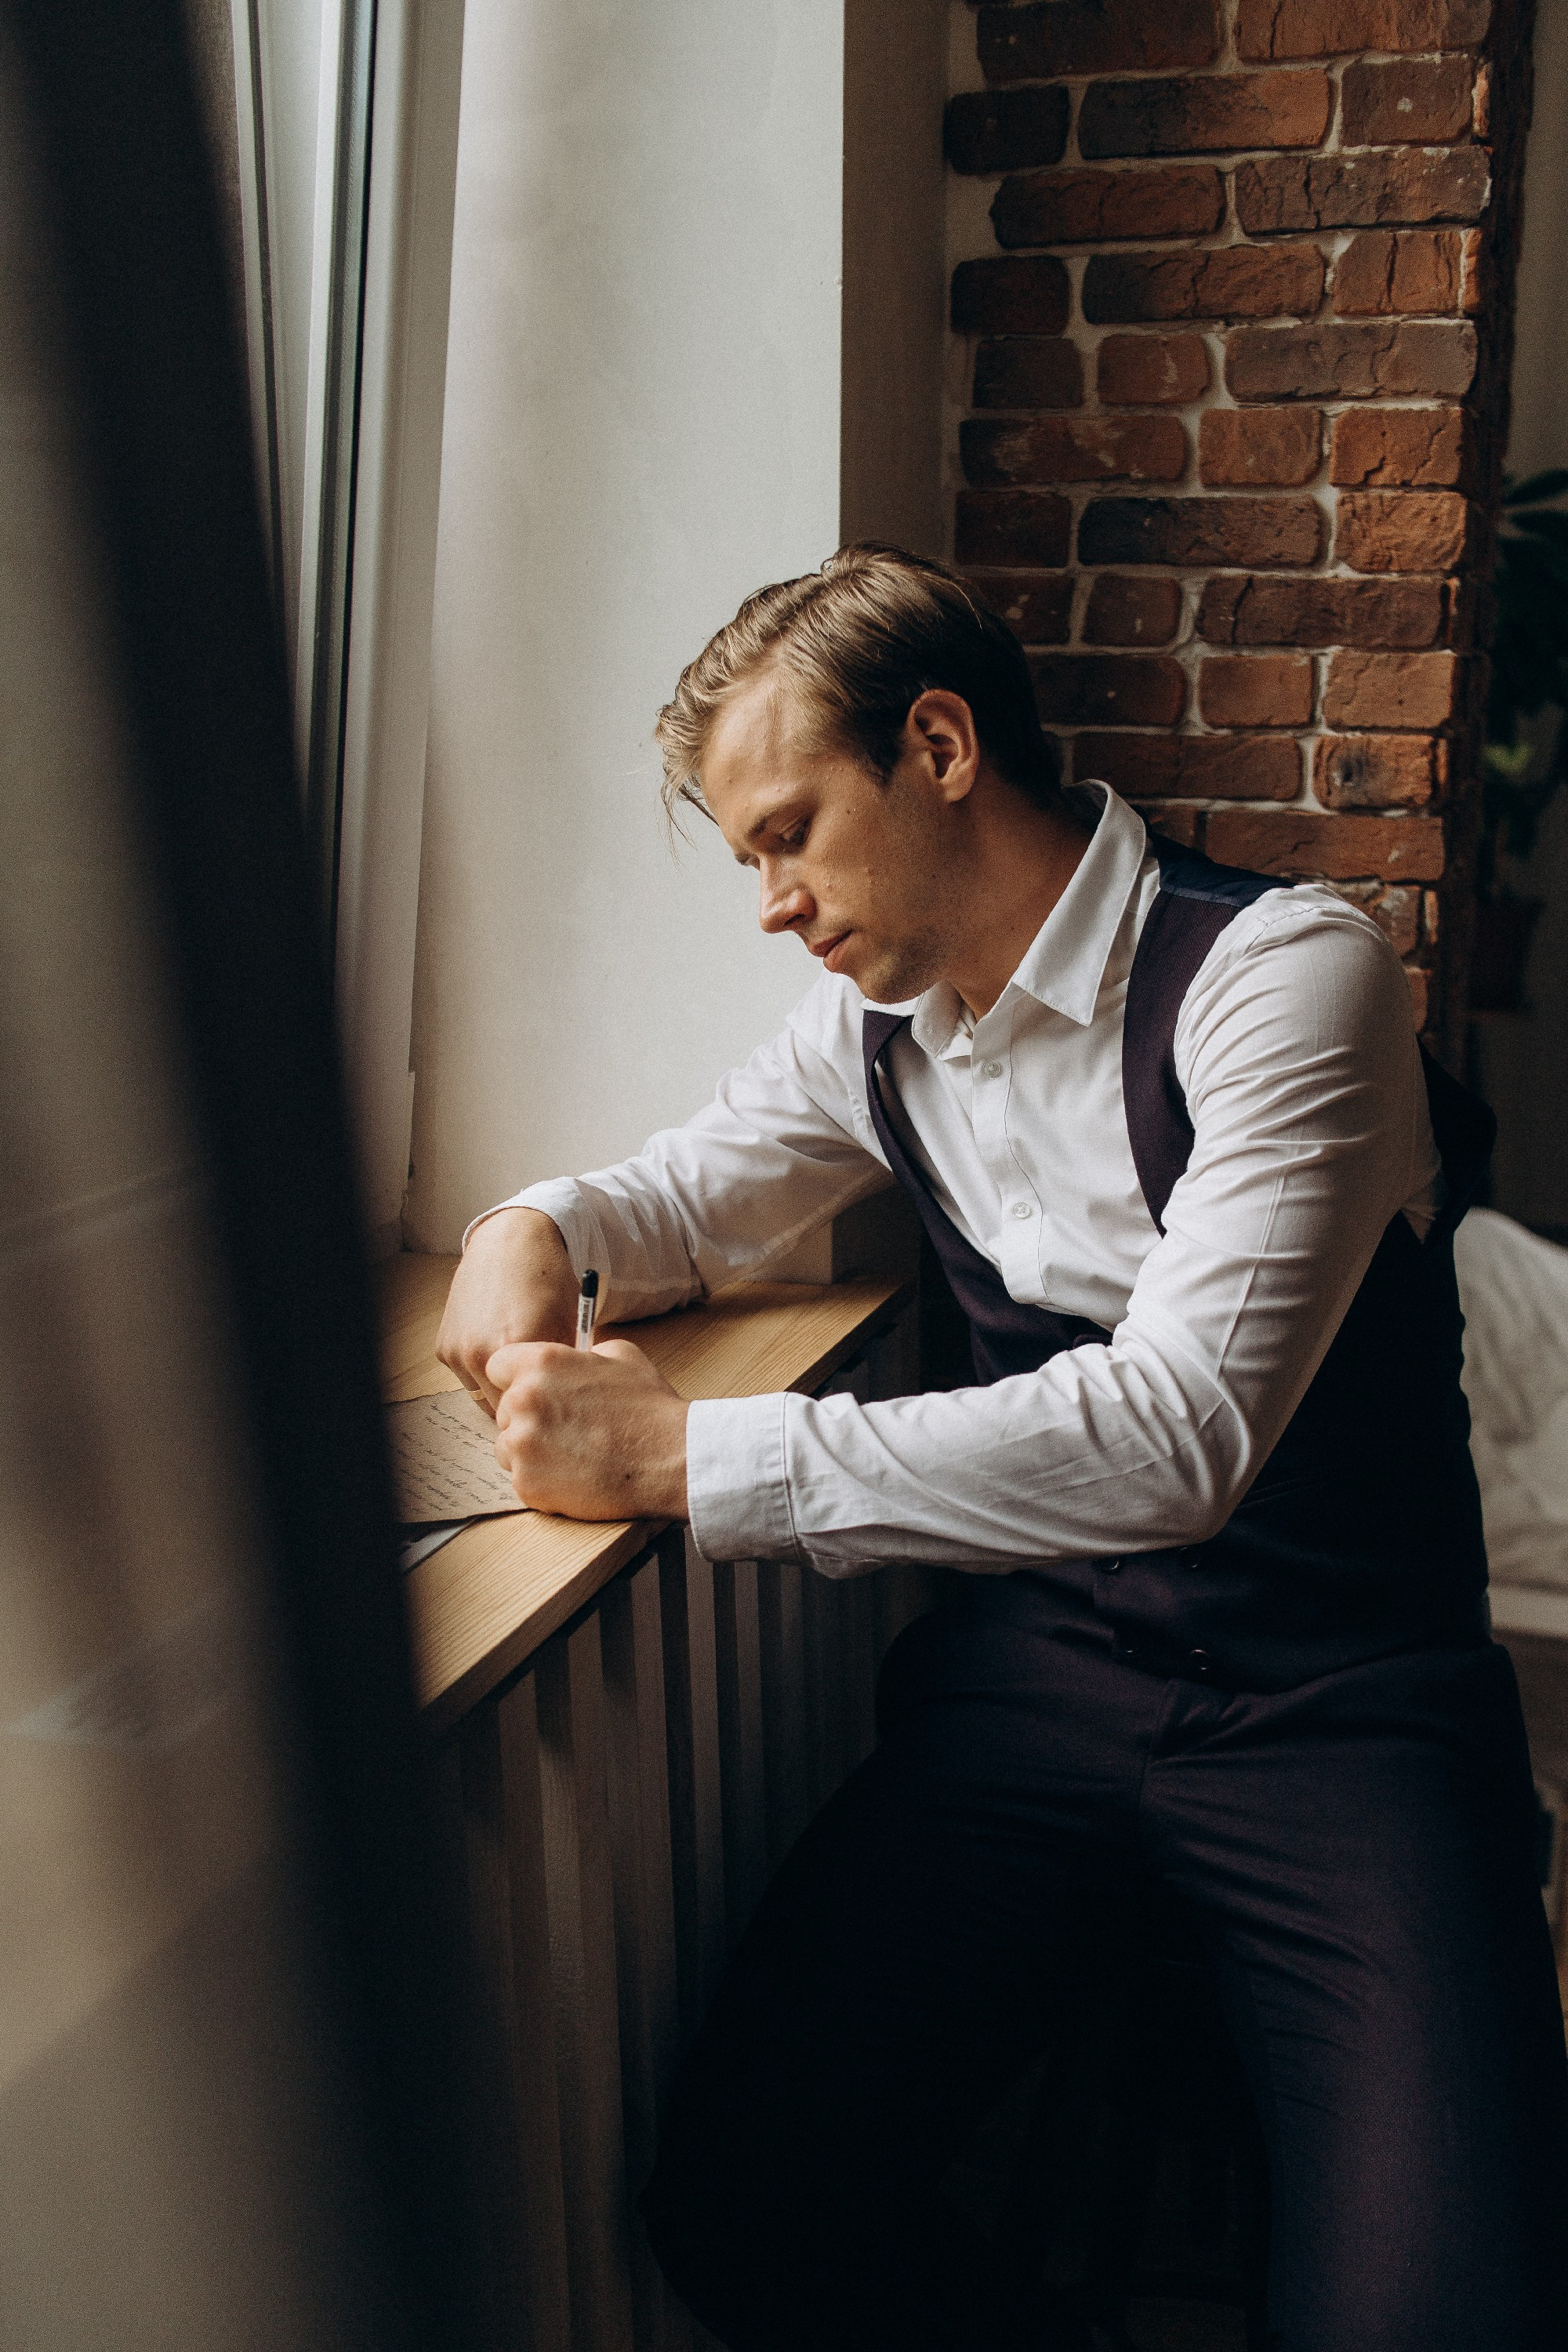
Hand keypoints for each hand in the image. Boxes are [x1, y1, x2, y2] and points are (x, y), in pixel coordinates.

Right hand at [436, 1208, 578, 1410]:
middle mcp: (481, 1352)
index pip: (533, 1407)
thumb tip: (565, 1402)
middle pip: (504, 1409)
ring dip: (498, 1389)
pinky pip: (466, 1377)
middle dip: (521, 1401)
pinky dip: (481, 1371)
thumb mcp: (571, 1324)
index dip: (545, 1407)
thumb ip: (564, 1369)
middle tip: (537, 1387)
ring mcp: (458, 1351)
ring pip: (482, 1395)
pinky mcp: (443, 1348)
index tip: (554, 1402)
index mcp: (519, 1346)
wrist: (512, 1243)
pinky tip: (496, 1344)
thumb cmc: (549, 1281)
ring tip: (517, 1361)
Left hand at [488, 1338, 689, 1521]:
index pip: (498, 1365)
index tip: (535, 1390)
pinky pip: (521, 1478)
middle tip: (565, 1428)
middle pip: (504, 1409)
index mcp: (542, 1363)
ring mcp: (522, 1444)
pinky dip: (542, 1480)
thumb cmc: (649, 1408)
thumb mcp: (622, 1356)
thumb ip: (585, 1353)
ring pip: (508, 1446)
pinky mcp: (527, 1482)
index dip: (517, 1378)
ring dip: (531, 1451)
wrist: (668, 1459)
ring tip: (571, 1454)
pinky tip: (575, 1474)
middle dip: (528, 1417)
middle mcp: (523, 1400)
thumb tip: (576, 1358)